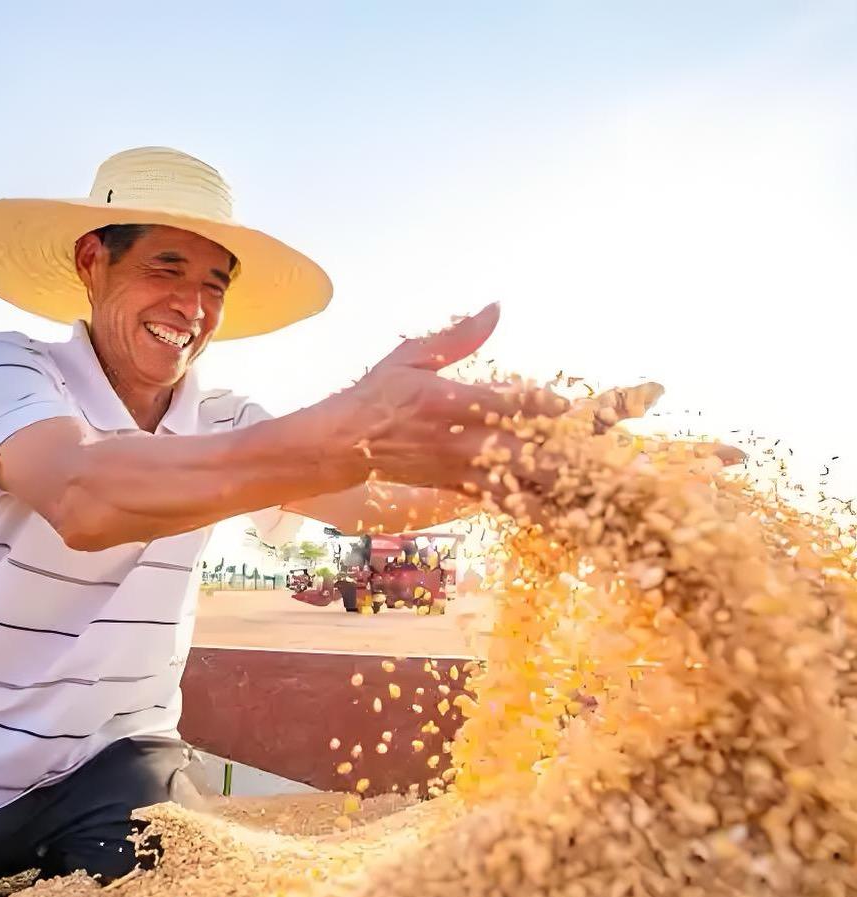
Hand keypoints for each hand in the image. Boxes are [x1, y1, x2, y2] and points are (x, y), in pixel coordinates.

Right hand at [349, 303, 662, 498]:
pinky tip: (574, 522)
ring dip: (569, 494)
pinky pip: (508, 504)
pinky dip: (543, 513)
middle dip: (578, 454)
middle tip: (619, 458)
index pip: (510, 405)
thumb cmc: (377, 394)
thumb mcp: (410, 355)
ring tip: (611, 501)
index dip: (550, 408)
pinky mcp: (463, 489)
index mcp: (449, 403)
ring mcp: (465, 472)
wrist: (344, 446)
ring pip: (525, 488)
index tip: (582, 409)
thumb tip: (497, 308)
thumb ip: (458, 336)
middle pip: (531, 453)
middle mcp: (462, 443)